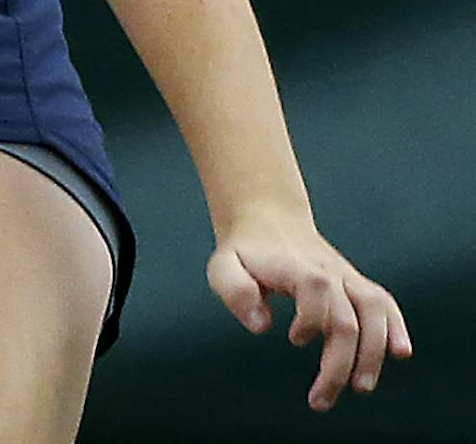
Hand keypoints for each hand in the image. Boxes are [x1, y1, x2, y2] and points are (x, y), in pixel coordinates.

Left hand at [206, 204, 413, 410]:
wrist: (269, 222)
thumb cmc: (244, 253)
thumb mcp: (223, 266)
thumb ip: (235, 291)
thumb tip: (262, 327)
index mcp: (297, 267)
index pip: (316, 289)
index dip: (311, 319)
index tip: (294, 339)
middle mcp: (329, 271)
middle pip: (347, 318)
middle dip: (339, 364)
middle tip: (321, 400)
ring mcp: (346, 277)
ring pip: (374, 312)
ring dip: (372, 353)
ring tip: (361, 386)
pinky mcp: (355, 285)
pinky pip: (384, 303)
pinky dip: (395, 326)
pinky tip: (400, 353)